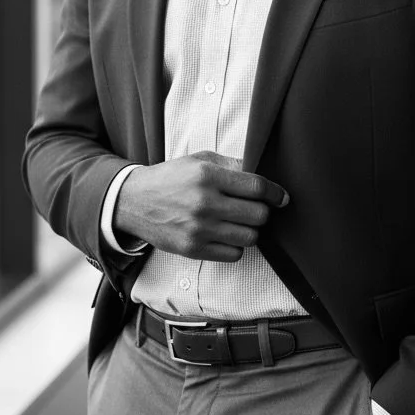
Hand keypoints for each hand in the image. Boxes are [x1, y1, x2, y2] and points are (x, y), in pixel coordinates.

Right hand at [113, 151, 288, 261]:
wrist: (134, 201)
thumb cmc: (170, 177)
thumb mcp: (199, 160)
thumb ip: (231, 165)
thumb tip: (263, 172)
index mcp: (207, 176)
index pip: (257, 187)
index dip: (275, 193)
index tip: (281, 197)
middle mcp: (205, 203)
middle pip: (258, 215)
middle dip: (263, 211)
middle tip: (255, 207)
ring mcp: (199, 229)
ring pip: (250, 237)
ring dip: (251, 229)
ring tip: (239, 221)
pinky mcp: (193, 249)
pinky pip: (234, 254)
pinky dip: (236, 245)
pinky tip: (226, 234)